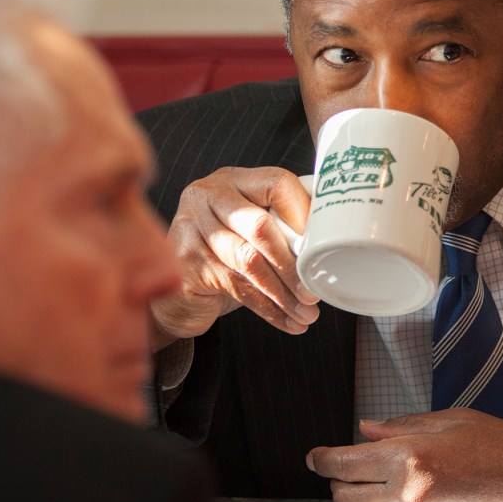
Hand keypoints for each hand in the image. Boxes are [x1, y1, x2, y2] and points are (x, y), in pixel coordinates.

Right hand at [149, 166, 319, 349]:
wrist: (174, 293)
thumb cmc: (222, 259)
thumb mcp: (249, 234)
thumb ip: (279, 229)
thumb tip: (328, 247)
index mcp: (232, 180)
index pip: (277, 183)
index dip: (304, 213)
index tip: (323, 245)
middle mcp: (206, 196)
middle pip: (261, 225)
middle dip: (293, 264)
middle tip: (314, 291)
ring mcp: (190, 227)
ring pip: (249, 260)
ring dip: (283, 293)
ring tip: (306, 313)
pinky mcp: (183, 262)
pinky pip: (236, 287)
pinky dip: (267, 308)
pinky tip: (286, 321)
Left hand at [305, 408, 502, 501]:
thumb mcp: (451, 421)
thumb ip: (402, 425)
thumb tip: (366, 429)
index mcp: (408, 455)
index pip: (344, 462)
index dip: (322, 459)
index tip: (315, 457)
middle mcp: (406, 492)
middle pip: (344, 496)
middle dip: (337, 482)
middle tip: (343, 469)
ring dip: (360, 500)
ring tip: (373, 483)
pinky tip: (404, 498)